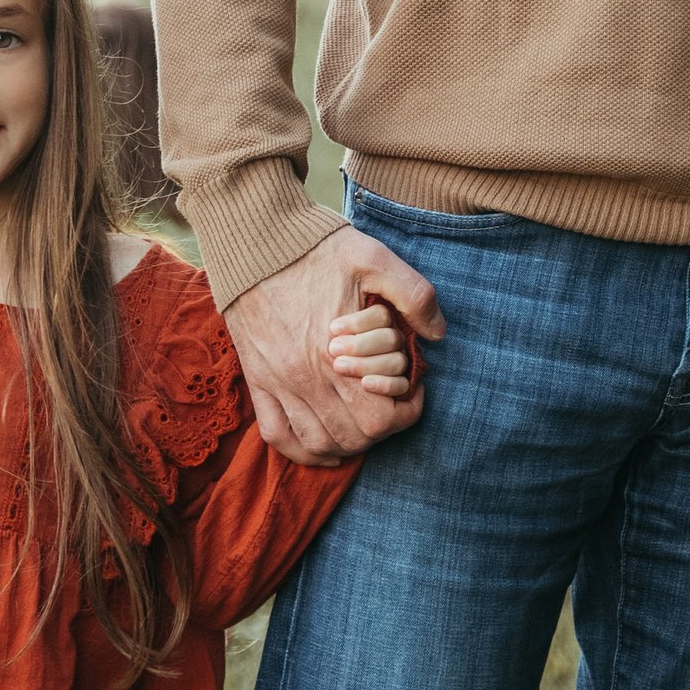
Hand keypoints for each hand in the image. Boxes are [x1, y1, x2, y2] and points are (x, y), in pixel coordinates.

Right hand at [224, 226, 444, 466]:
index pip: (380, 419)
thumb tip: (437, 334)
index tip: (414, 389)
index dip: (406, 412)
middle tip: (391, 403)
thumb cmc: (316, 247)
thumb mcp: (375, 258)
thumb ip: (414, 295)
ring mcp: (277, 384)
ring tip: (363, 419)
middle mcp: (304, 379)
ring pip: (318, 444)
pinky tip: (325, 446)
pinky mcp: (257, 381)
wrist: (253, 238)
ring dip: (347, 442)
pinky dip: (303, 451)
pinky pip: (277, 436)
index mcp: (335, 356)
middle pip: (353, 437)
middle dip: (382, 427)